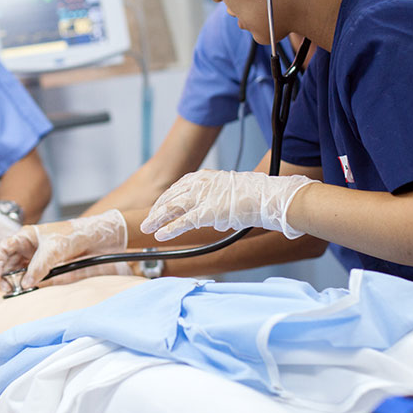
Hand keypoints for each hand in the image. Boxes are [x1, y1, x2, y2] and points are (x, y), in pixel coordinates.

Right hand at [0, 210, 126, 289]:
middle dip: (4, 274)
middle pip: (8, 261)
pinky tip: (26, 287)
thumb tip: (25, 283)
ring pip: (18, 269)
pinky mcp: (44, 264)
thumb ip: (37, 267)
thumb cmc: (71, 235)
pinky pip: (31, 274)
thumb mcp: (52, 251)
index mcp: (25, 235)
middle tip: (6, 288)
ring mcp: (35, 255)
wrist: (92, 238)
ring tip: (14, 290)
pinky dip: (27, 281)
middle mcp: (28, 245)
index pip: (3, 248)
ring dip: (15, 280)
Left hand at [140, 169, 317, 241]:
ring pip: (172, 208)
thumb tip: (211, 218)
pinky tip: (159, 236)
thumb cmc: (253, 195)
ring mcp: (202, 197)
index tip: (157, 210)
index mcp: (203, 176)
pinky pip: (182, 222)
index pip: (176, 188)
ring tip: (147, 228)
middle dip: (157, 211)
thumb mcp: (227, 190)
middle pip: (170, 197)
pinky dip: (169, 229)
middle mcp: (199, 183)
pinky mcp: (206, 212)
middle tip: (146, 222)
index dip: (165, 201)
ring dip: (157, 220)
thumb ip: (214, 199)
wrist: (265, 196)